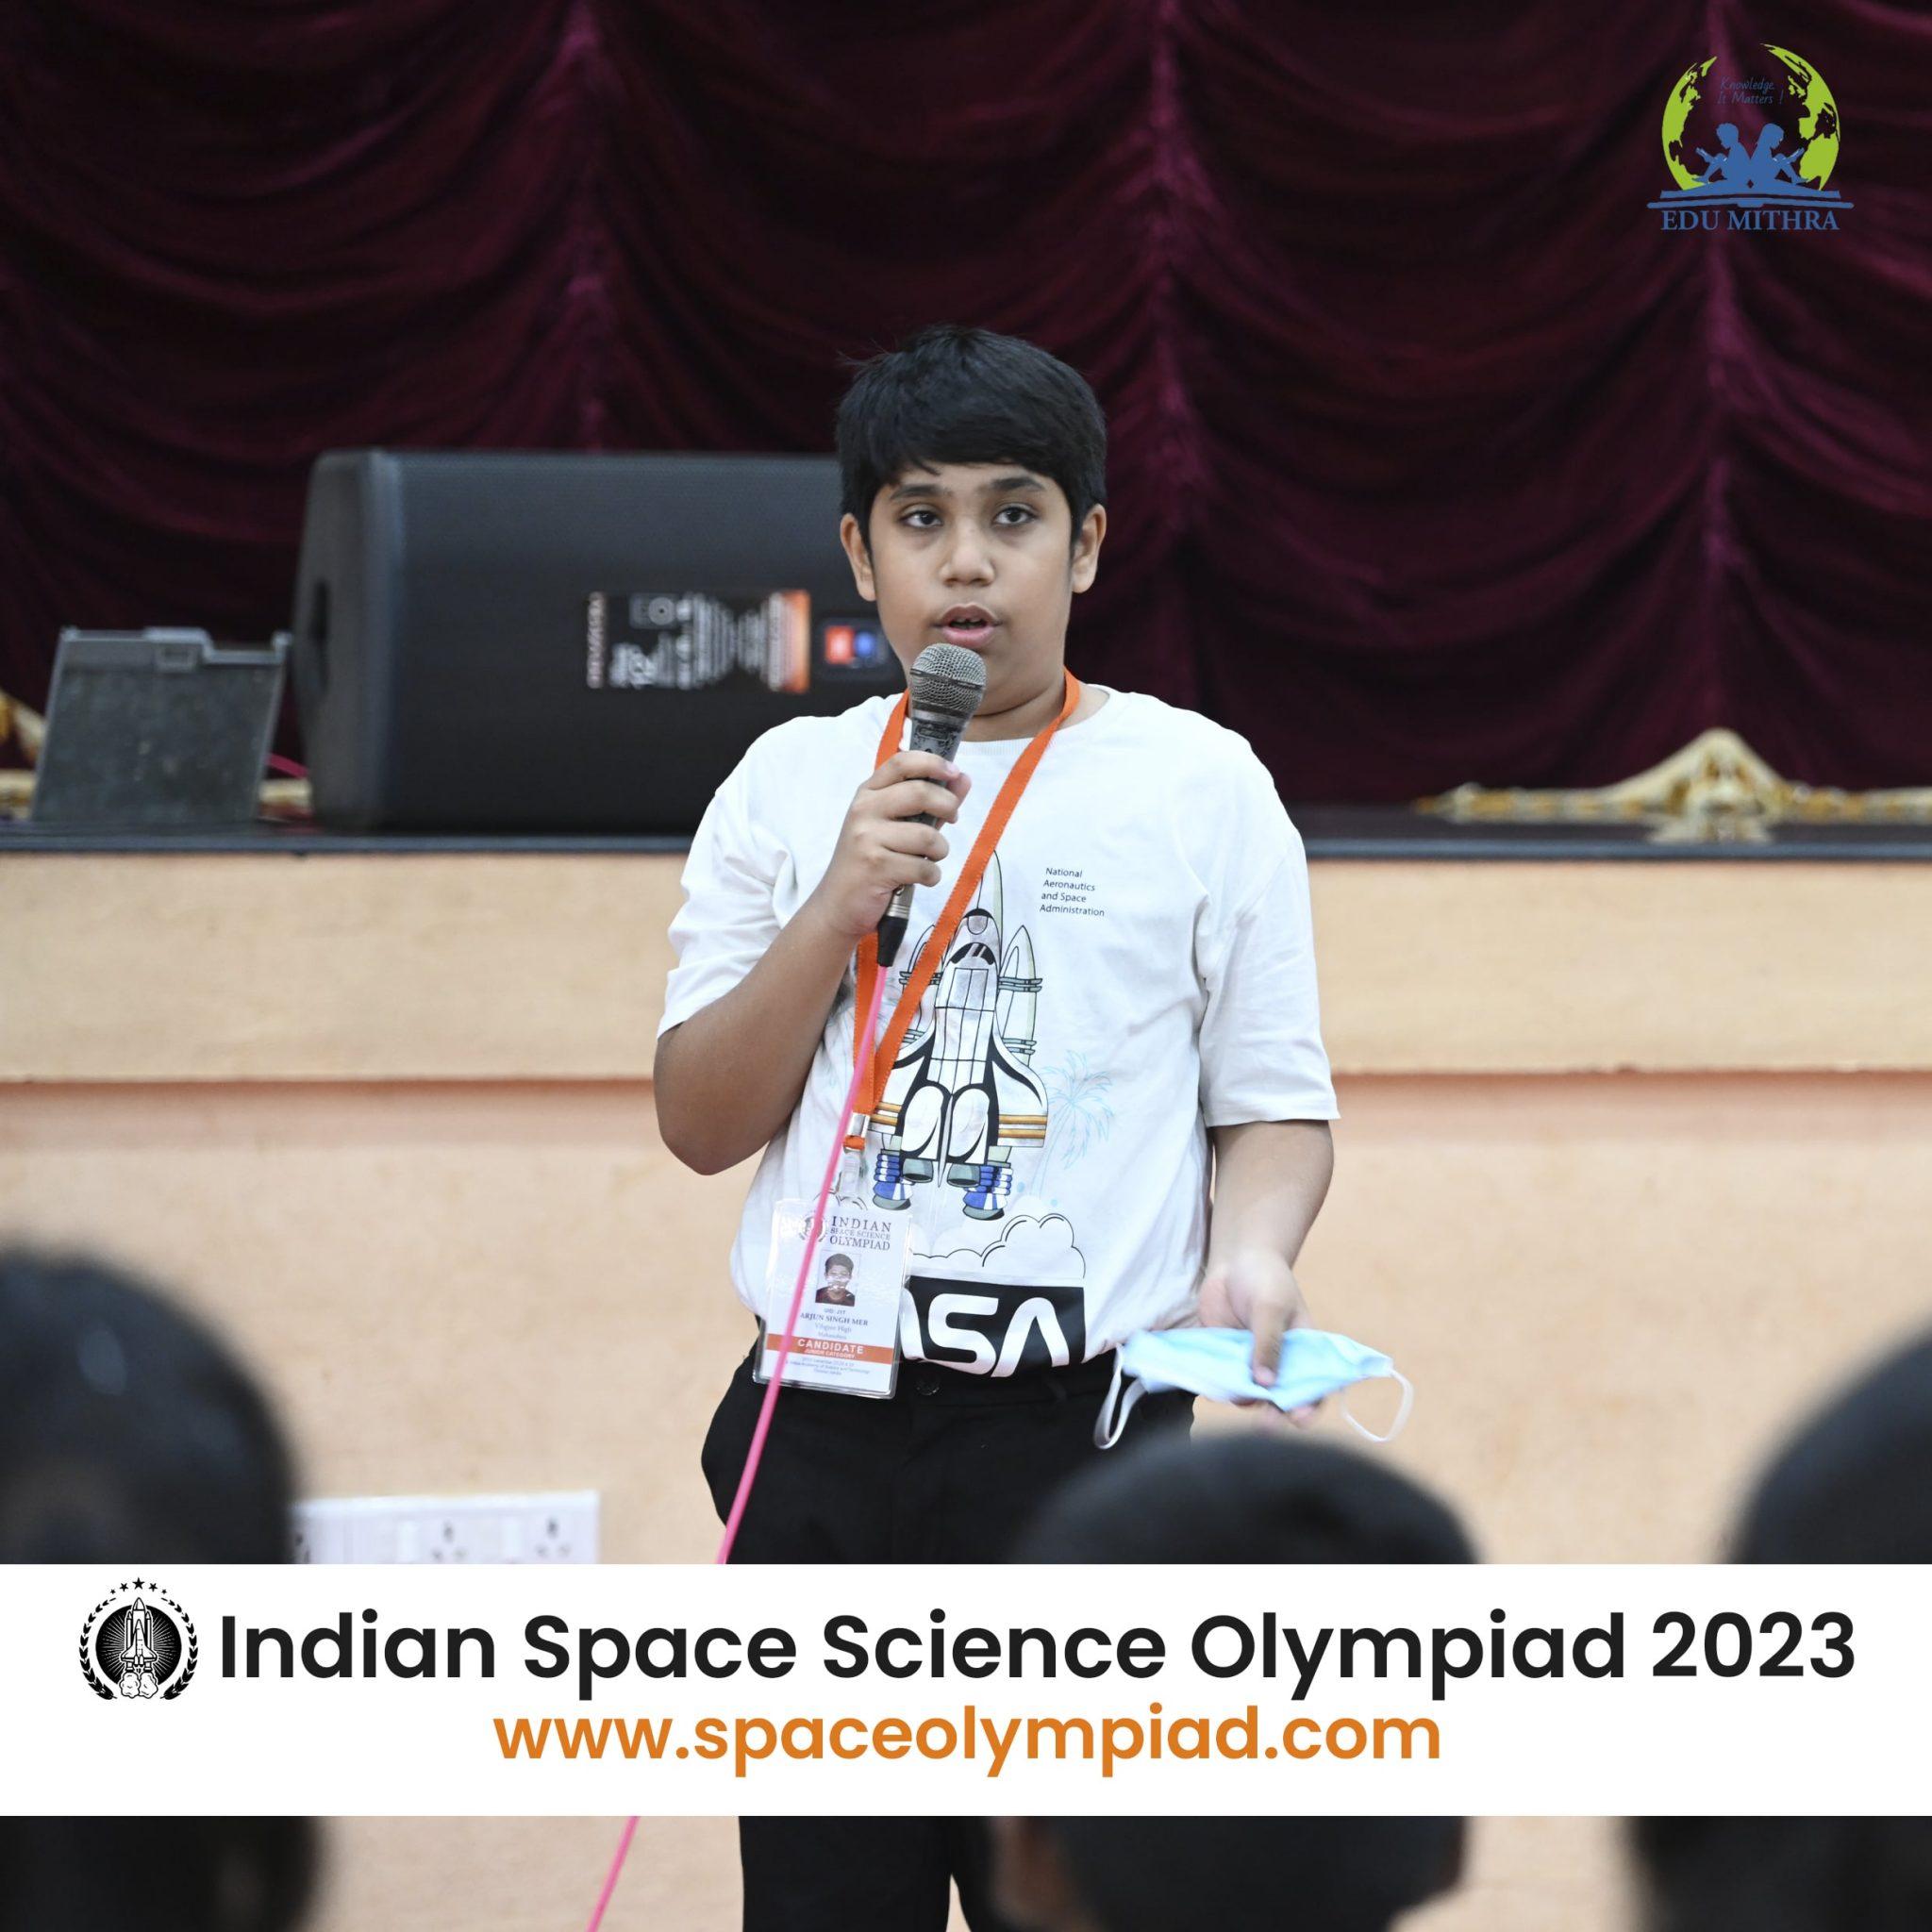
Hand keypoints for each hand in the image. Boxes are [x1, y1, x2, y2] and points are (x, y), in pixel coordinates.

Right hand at [805, 750, 971, 942]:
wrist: (838, 905)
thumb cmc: (872, 862)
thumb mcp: (898, 826)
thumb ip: (930, 804)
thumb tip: (964, 779)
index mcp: (868, 794)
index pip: (901, 763)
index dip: (933, 763)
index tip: (955, 772)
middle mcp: (864, 810)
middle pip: (920, 792)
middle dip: (948, 806)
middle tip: (952, 819)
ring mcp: (866, 838)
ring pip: (927, 835)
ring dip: (940, 851)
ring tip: (929, 859)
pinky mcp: (875, 866)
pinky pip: (923, 867)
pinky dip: (931, 876)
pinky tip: (920, 878)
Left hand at [1198, 1246, 1321, 1429]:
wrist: (1234, 1262)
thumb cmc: (1265, 1280)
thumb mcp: (1271, 1306)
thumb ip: (1268, 1343)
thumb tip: (1266, 1383)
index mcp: (1304, 1353)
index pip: (1313, 1388)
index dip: (1308, 1406)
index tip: (1298, 1417)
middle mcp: (1280, 1365)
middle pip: (1280, 1401)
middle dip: (1274, 1415)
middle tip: (1265, 1424)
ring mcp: (1251, 1365)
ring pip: (1249, 1396)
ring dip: (1242, 1400)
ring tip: (1236, 1393)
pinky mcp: (1226, 1361)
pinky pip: (1222, 1382)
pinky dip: (1217, 1387)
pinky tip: (1212, 1385)